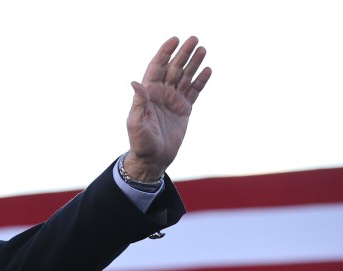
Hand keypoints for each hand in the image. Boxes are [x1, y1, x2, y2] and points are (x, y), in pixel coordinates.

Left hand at [124, 36, 211, 180]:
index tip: (174, 40)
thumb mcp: (136, 123)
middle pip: (173, 68)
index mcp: (148, 94)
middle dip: (183, 54)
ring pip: (185, 77)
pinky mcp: (184, 110)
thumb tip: (135, 82)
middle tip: (194, 39)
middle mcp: (161, 94)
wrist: (153, 159)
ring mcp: (173, 101)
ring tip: (202, 49)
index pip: (157, 67)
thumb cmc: (140, 142)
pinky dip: (201, 81)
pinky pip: (194, 92)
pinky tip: (207, 69)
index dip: (165, 53)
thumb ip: (138, 102)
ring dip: (193, 63)